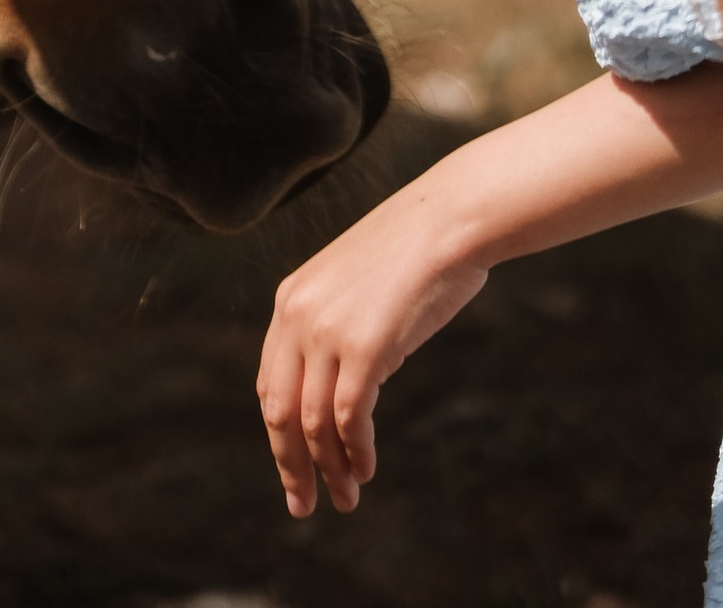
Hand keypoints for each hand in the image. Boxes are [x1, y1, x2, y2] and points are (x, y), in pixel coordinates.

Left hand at [256, 174, 489, 516]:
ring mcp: (328, 331)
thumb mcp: (354, 285)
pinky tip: (367, 470)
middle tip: (304, 505)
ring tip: (346, 497)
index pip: (269, 386)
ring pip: (314, 424)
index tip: (294, 468)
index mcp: (290, 299)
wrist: (452, 218)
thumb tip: (336, 384)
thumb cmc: (416, 250)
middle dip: (291, 465)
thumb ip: (335, 326)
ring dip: (330, 469)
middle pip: (280, 412)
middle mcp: (298, 315)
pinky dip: (356, 454)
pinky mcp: (365, 348)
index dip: (280, 435)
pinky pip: (351, 420)